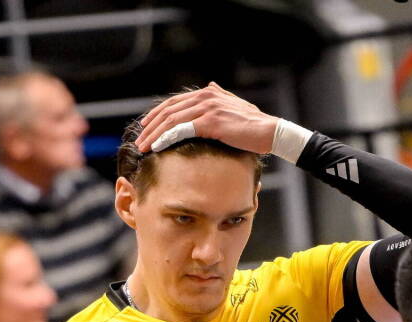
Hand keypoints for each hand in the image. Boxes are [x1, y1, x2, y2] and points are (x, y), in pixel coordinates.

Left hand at [134, 82, 276, 154]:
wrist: (271, 132)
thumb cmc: (256, 124)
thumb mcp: (236, 105)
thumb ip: (221, 95)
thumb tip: (212, 85)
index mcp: (209, 93)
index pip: (175, 102)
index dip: (158, 115)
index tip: (146, 127)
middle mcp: (205, 96)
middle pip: (169, 110)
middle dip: (151, 126)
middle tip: (139, 139)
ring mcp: (207, 108)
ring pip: (171, 120)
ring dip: (154, 134)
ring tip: (143, 146)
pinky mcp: (210, 122)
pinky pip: (181, 130)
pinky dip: (166, 138)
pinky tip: (157, 146)